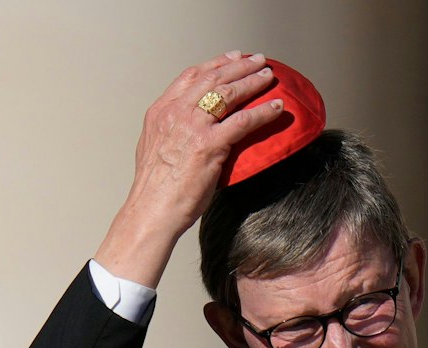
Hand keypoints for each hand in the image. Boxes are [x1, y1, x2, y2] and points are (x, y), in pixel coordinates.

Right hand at [94, 52, 286, 286]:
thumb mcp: (154, 148)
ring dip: (252, 81)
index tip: (232, 58)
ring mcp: (193, 126)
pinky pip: (243, 121)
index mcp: (161, 111)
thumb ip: (172, 132)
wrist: (151, 209)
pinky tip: (276, 107)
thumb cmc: (155, 189)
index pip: (191, 76)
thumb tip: (190, 133)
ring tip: (269, 76)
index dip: (214, 64)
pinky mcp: (209, 144)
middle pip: (212, 78)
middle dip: (238, 66)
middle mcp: (176, 112)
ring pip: (228, 93)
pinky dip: (263, 111)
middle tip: (258, 60)